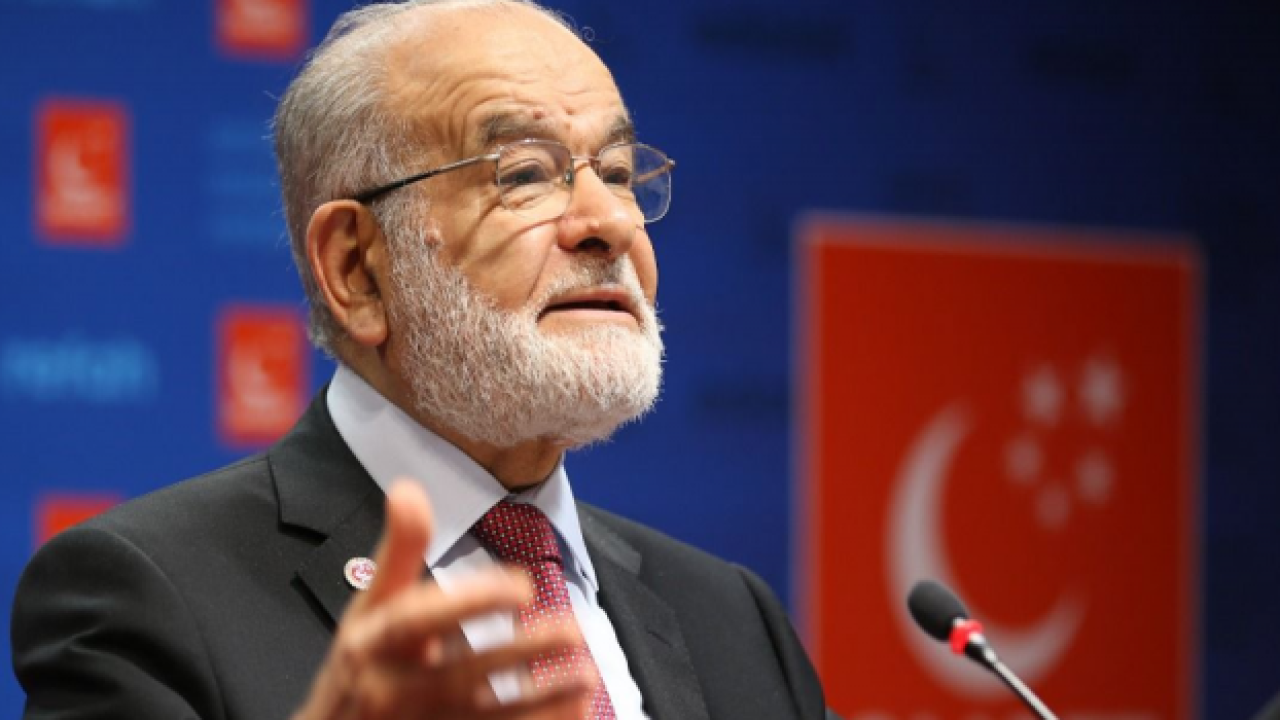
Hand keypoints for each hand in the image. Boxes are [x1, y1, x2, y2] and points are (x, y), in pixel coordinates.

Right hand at [293, 481, 594, 719]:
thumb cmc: (363, 661)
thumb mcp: (372, 604)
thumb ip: (400, 550)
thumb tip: (408, 488)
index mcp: (373, 644)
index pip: (419, 621)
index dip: (471, 602)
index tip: (522, 586)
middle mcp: (391, 690)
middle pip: (461, 676)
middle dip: (520, 653)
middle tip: (571, 631)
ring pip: (485, 717)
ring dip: (540, 700)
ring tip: (586, 677)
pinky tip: (573, 711)